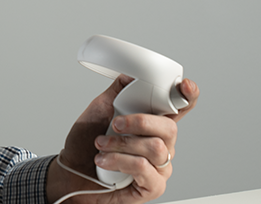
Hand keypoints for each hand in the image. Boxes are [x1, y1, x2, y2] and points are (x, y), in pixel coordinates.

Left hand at [47, 75, 199, 203]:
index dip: (188, 97)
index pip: (180, 108)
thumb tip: (131, 74)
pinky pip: (144, 168)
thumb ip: (118, 92)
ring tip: (101, 145)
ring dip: (121, 144)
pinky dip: (119, 160)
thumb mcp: (100, 110)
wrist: (72, 172)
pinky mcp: (152, 186)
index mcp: (153, 124)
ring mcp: (159, 167)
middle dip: (139, 122)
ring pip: (155, 148)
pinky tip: (105, 161)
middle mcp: (162, 144)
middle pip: (170, 128)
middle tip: (115, 125)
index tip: (185, 85)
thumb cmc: (87, 143)